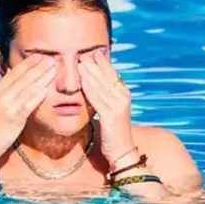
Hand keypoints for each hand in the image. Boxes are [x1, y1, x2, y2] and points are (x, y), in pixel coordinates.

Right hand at [0, 54, 56, 159]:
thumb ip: (3, 90)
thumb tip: (13, 75)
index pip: (14, 72)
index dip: (28, 64)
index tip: (39, 56)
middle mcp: (0, 95)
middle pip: (23, 77)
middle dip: (39, 67)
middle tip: (51, 59)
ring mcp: (7, 106)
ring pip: (28, 88)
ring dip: (43, 77)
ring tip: (54, 70)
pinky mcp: (14, 118)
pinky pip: (29, 104)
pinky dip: (38, 95)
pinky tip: (47, 88)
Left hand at [77, 50, 136, 166]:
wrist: (122, 150)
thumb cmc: (114, 131)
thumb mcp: (110, 109)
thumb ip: (104, 96)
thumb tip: (93, 83)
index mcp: (124, 94)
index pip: (112, 74)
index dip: (101, 63)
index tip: (91, 53)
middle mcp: (123, 97)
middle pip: (107, 76)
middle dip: (94, 64)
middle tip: (82, 53)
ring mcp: (118, 106)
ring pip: (102, 85)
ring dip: (90, 72)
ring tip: (80, 62)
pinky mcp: (111, 115)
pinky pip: (98, 98)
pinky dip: (90, 87)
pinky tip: (83, 79)